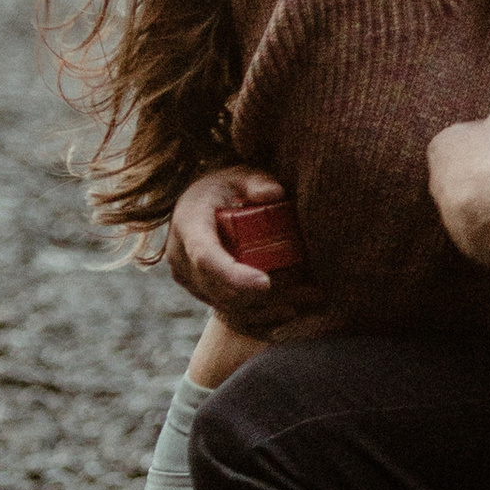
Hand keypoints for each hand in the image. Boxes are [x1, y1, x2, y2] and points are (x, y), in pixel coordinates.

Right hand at [166, 165, 308, 327]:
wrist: (199, 202)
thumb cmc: (225, 186)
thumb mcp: (240, 175)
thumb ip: (257, 181)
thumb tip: (274, 193)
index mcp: (188, 224)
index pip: (205, 257)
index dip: (233, 275)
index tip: (266, 283)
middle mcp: (180, 256)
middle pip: (220, 289)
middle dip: (262, 297)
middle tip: (307, 292)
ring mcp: (187, 278)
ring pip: (226, 306)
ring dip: (267, 308)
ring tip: (309, 299)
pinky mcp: (199, 291)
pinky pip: (228, 311)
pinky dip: (259, 315)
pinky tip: (291, 310)